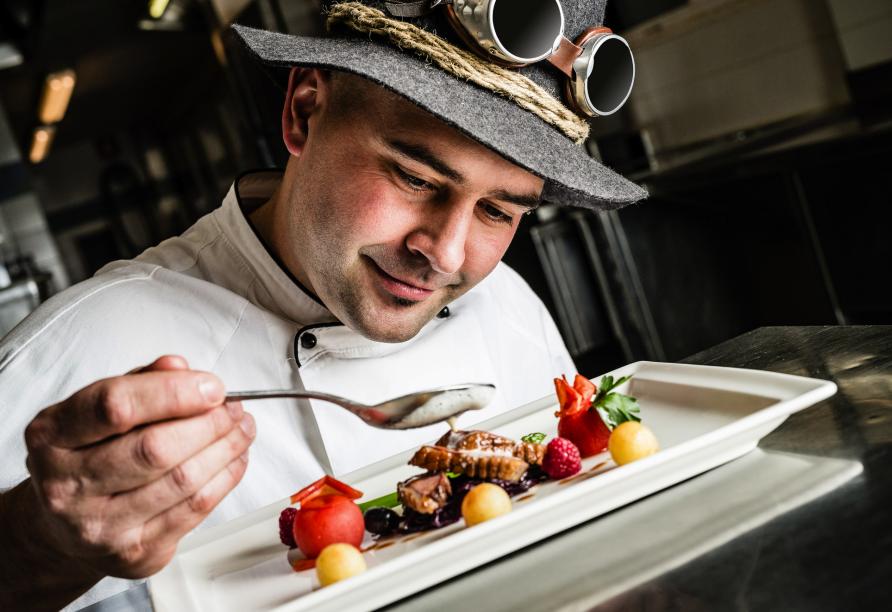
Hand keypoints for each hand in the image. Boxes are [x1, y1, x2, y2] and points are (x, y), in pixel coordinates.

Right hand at [21, 355, 254, 579]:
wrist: (63, 529)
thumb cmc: (86, 457)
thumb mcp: (96, 410)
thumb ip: (140, 383)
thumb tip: (179, 367)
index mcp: (51, 436)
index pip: (115, 406)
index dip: (173, 392)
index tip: (211, 386)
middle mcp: (66, 485)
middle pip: (154, 448)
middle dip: (208, 423)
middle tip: (233, 408)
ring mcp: (99, 526)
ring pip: (182, 481)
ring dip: (225, 448)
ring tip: (242, 428)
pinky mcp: (134, 552)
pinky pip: (195, 509)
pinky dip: (226, 478)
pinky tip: (235, 458)